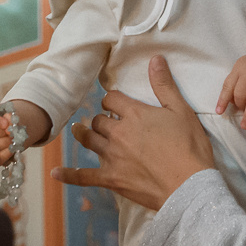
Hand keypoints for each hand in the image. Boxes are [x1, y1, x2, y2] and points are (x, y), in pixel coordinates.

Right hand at [0, 104, 16, 166]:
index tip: (6, 123)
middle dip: (0, 133)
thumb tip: (8, 126)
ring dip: (4, 143)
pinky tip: (12, 148)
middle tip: (10, 132)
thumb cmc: (6, 121)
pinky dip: (5, 154)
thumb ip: (9, 117)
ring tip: (12, 139)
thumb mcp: (8, 115)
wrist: (10, 132)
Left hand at [51, 56, 213, 211]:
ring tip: (80, 131)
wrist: (190, 186)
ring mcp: (112, 157)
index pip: (112, 99)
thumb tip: (154, 59)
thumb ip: (164, 85)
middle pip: (99, 120)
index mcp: (134, 114)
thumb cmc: (190, 148)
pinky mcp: (111, 179)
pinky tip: (55, 173)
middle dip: (101, 119)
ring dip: (84, 134)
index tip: (116, 104)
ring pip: (89, 141)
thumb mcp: (181, 111)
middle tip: (105, 122)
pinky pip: (83, 177)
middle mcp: (118, 134)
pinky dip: (68, 175)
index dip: (112, 100)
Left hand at [218, 42, 245, 129]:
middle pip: (240, 94)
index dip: (223, 100)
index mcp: (240, 67)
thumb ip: (235, 80)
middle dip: (239, 106)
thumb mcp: (243, 66)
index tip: (219, 112)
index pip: (228, 86)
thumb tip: (229, 103)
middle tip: (240, 112)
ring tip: (245, 126)